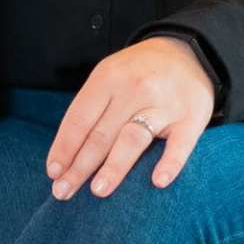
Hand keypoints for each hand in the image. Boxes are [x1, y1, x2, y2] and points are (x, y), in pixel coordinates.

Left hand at [46, 38, 213, 198]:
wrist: (186, 51)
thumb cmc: (138, 73)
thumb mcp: (110, 75)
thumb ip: (92, 108)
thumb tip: (66, 153)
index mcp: (108, 78)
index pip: (80, 118)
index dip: (64, 146)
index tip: (53, 173)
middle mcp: (134, 90)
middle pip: (101, 134)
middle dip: (79, 167)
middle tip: (63, 192)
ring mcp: (164, 104)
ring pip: (133, 139)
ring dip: (114, 167)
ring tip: (97, 191)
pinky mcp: (191, 118)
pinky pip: (180, 144)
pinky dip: (169, 163)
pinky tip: (157, 181)